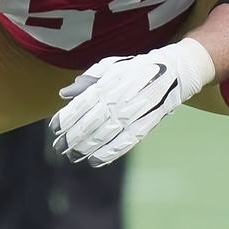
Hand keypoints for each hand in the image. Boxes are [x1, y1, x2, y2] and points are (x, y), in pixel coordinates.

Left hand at [50, 38, 215, 166]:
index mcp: (109, 83)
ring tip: (74, 156)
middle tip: (59, 148)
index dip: (66, 118)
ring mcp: (134, 113)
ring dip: (87, 148)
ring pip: (106, 135)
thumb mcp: (111, 66)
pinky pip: (126, 142)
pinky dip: (110, 153)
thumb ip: (88, 80)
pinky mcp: (146, 124)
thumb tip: (65, 93)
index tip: (54, 128)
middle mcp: (120, 99)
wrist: (174, 71)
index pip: (82, 104)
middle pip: (91, 123)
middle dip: (72, 137)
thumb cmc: (137, 68)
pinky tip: (96, 161)